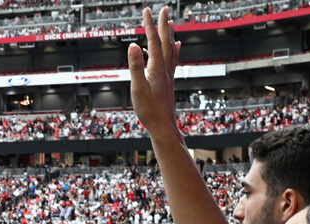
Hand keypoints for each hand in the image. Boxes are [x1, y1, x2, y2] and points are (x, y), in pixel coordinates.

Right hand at [128, 6, 181, 137]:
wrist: (163, 126)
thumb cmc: (149, 111)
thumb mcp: (138, 89)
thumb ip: (135, 66)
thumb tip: (133, 46)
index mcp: (156, 68)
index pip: (153, 41)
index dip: (149, 25)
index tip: (146, 11)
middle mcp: (165, 68)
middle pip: (165, 42)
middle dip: (163, 24)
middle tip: (163, 9)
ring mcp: (168, 74)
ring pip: (171, 49)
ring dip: (169, 34)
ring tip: (170, 22)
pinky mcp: (169, 80)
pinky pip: (173, 59)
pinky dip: (175, 49)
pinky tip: (177, 45)